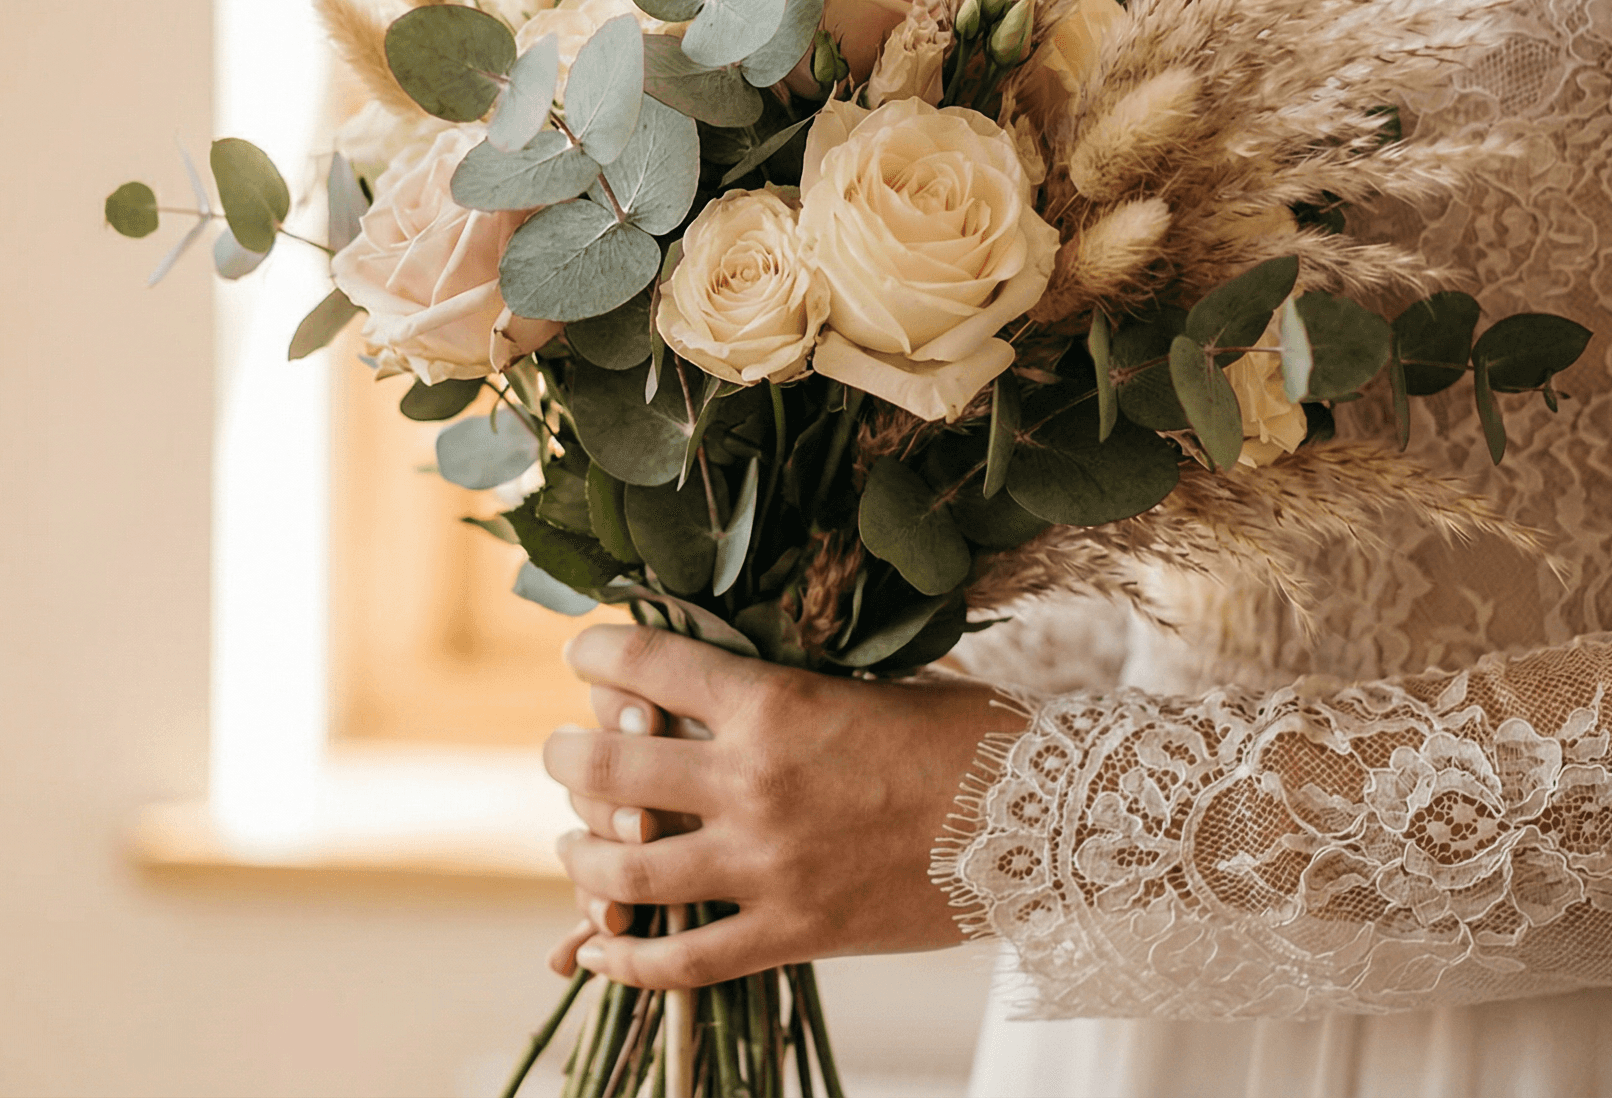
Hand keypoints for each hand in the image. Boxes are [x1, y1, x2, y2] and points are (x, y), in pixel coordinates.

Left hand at [540, 623, 1022, 989]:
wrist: (1050, 822)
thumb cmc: (969, 737)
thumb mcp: (868, 684)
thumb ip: (782, 694)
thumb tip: (706, 687)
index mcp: (773, 702)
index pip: (643, 663)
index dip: (596, 649)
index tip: (582, 650)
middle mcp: (754, 783)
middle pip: (605, 769)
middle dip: (564, 756)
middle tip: (560, 754)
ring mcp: (769, 866)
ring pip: (623, 872)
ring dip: (577, 856)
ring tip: (571, 845)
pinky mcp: (794, 933)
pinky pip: (683, 962)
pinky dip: (624, 961)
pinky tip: (595, 953)